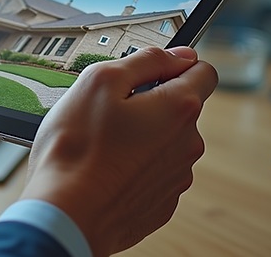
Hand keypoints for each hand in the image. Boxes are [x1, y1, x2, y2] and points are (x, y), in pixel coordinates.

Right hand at [19, 47, 216, 256]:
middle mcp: (188, 144)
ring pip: (166, 142)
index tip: (151, 70)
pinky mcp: (161, 203)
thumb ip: (145, 60)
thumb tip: (178, 55)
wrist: (66, 215)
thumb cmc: (76, 149)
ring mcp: (176, 177)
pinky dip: (135, 167)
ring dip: (142, 136)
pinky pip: (153, 172)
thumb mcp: (100, 81)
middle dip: (151, 103)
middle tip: (109, 111)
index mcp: (178, 108)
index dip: (177, 64)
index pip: (204, 71)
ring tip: (101, 144)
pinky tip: (105, 169)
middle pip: (180, 108)